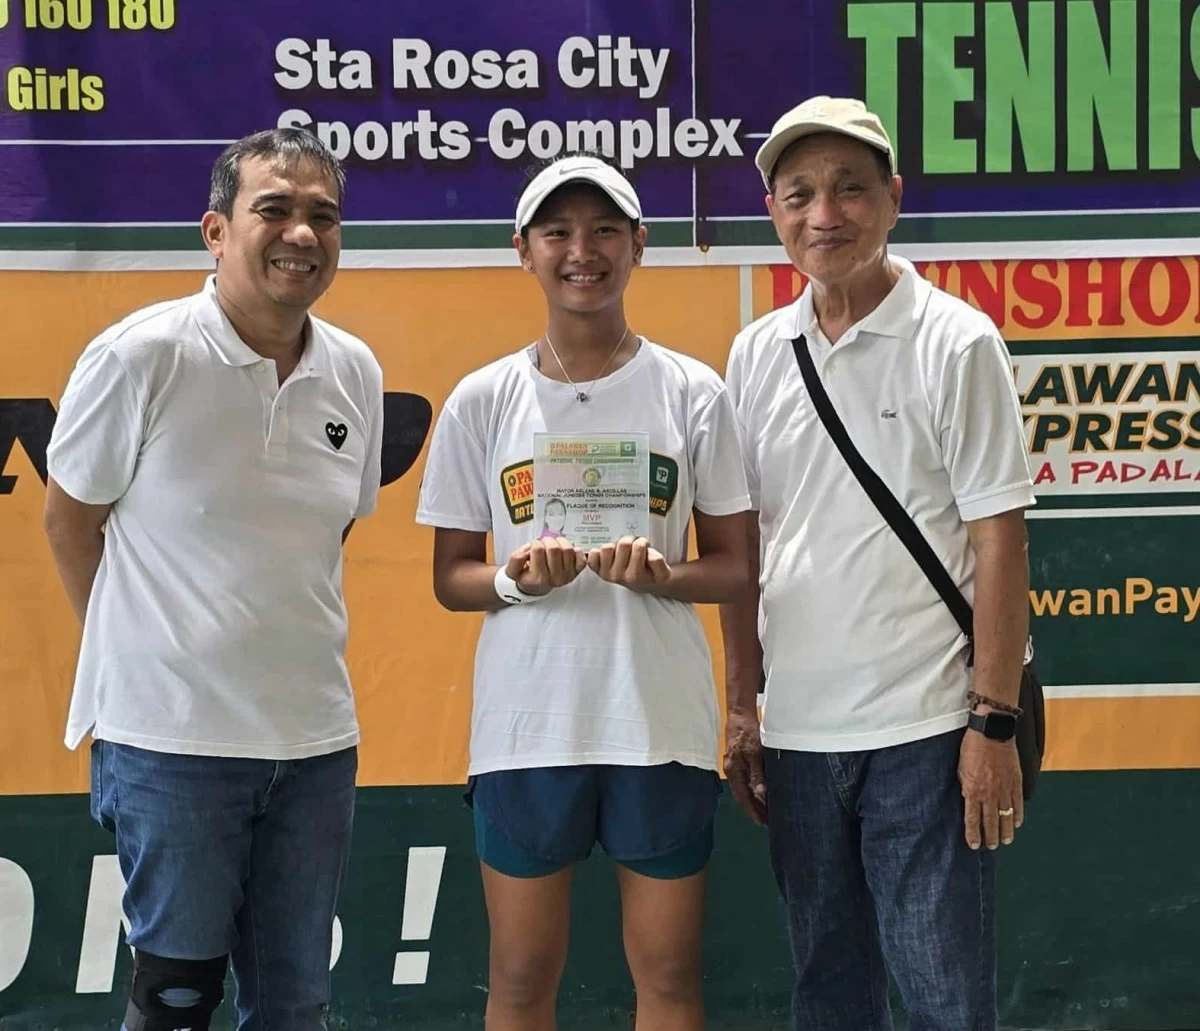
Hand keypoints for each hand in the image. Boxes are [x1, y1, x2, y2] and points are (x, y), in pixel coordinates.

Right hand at [505, 538, 585, 595]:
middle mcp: (554, 579)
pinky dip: (576, 551)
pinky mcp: (576, 572)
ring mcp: (567, 576)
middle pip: (554, 548)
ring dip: (560, 542)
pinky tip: (566, 552)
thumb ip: (515, 560)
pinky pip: (581, 557)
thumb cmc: (527, 575)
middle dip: (546, 541)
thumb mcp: (513, 571)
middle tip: (543, 546)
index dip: (534, 544)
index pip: (537, 549)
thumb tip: (527, 552)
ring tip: (553, 547)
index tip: (532, 549)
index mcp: (538, 578)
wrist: (537, 586)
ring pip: (567, 549)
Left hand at [586, 536, 670, 591]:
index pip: (639, 546)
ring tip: (622, 551)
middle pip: (623, 544)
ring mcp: (606, 573)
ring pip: (607, 547)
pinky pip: (592, 555)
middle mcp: (618, 576)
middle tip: (633, 547)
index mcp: (635, 576)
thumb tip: (649, 555)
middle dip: (630, 541)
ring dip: (616, 545)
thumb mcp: (662, 571)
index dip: (643, 543)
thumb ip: (658, 562)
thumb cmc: (649, 572)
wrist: (639, 582)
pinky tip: (609, 554)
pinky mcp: (596, 569)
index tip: (645, 548)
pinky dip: (598, 552)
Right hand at [723, 708, 767, 825]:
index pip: (743, 798)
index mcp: (734, 771)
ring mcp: (734, 767)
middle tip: (768, 821)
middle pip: (742, 796)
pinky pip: (744, 781)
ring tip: (767, 810)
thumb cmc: (747, 732)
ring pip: (743, 790)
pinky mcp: (738, 761)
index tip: (762, 823)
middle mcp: (732, 771)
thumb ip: (757, 774)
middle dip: (754, 809)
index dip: (752, 811)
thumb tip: (760, 794)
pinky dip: (753, 790)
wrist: (740, 715)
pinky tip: (762, 792)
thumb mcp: (755, 753)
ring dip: (754, 801)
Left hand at [958, 718, 1023, 849]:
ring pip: (1006, 816)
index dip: (973, 834)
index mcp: (973, 790)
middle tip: (992, 847)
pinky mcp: (1016, 782)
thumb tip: (968, 799)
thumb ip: (966, 787)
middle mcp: (989, 793)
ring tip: (1006, 841)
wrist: (992, 732)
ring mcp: (1004, 789)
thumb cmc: (972, 748)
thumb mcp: (961, 769)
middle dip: (991, 837)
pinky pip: (1018, 803)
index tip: (974, 845)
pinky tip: (1017, 823)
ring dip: (1006, 830)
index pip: (973, 819)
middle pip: (991, 822)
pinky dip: (1018, 815)